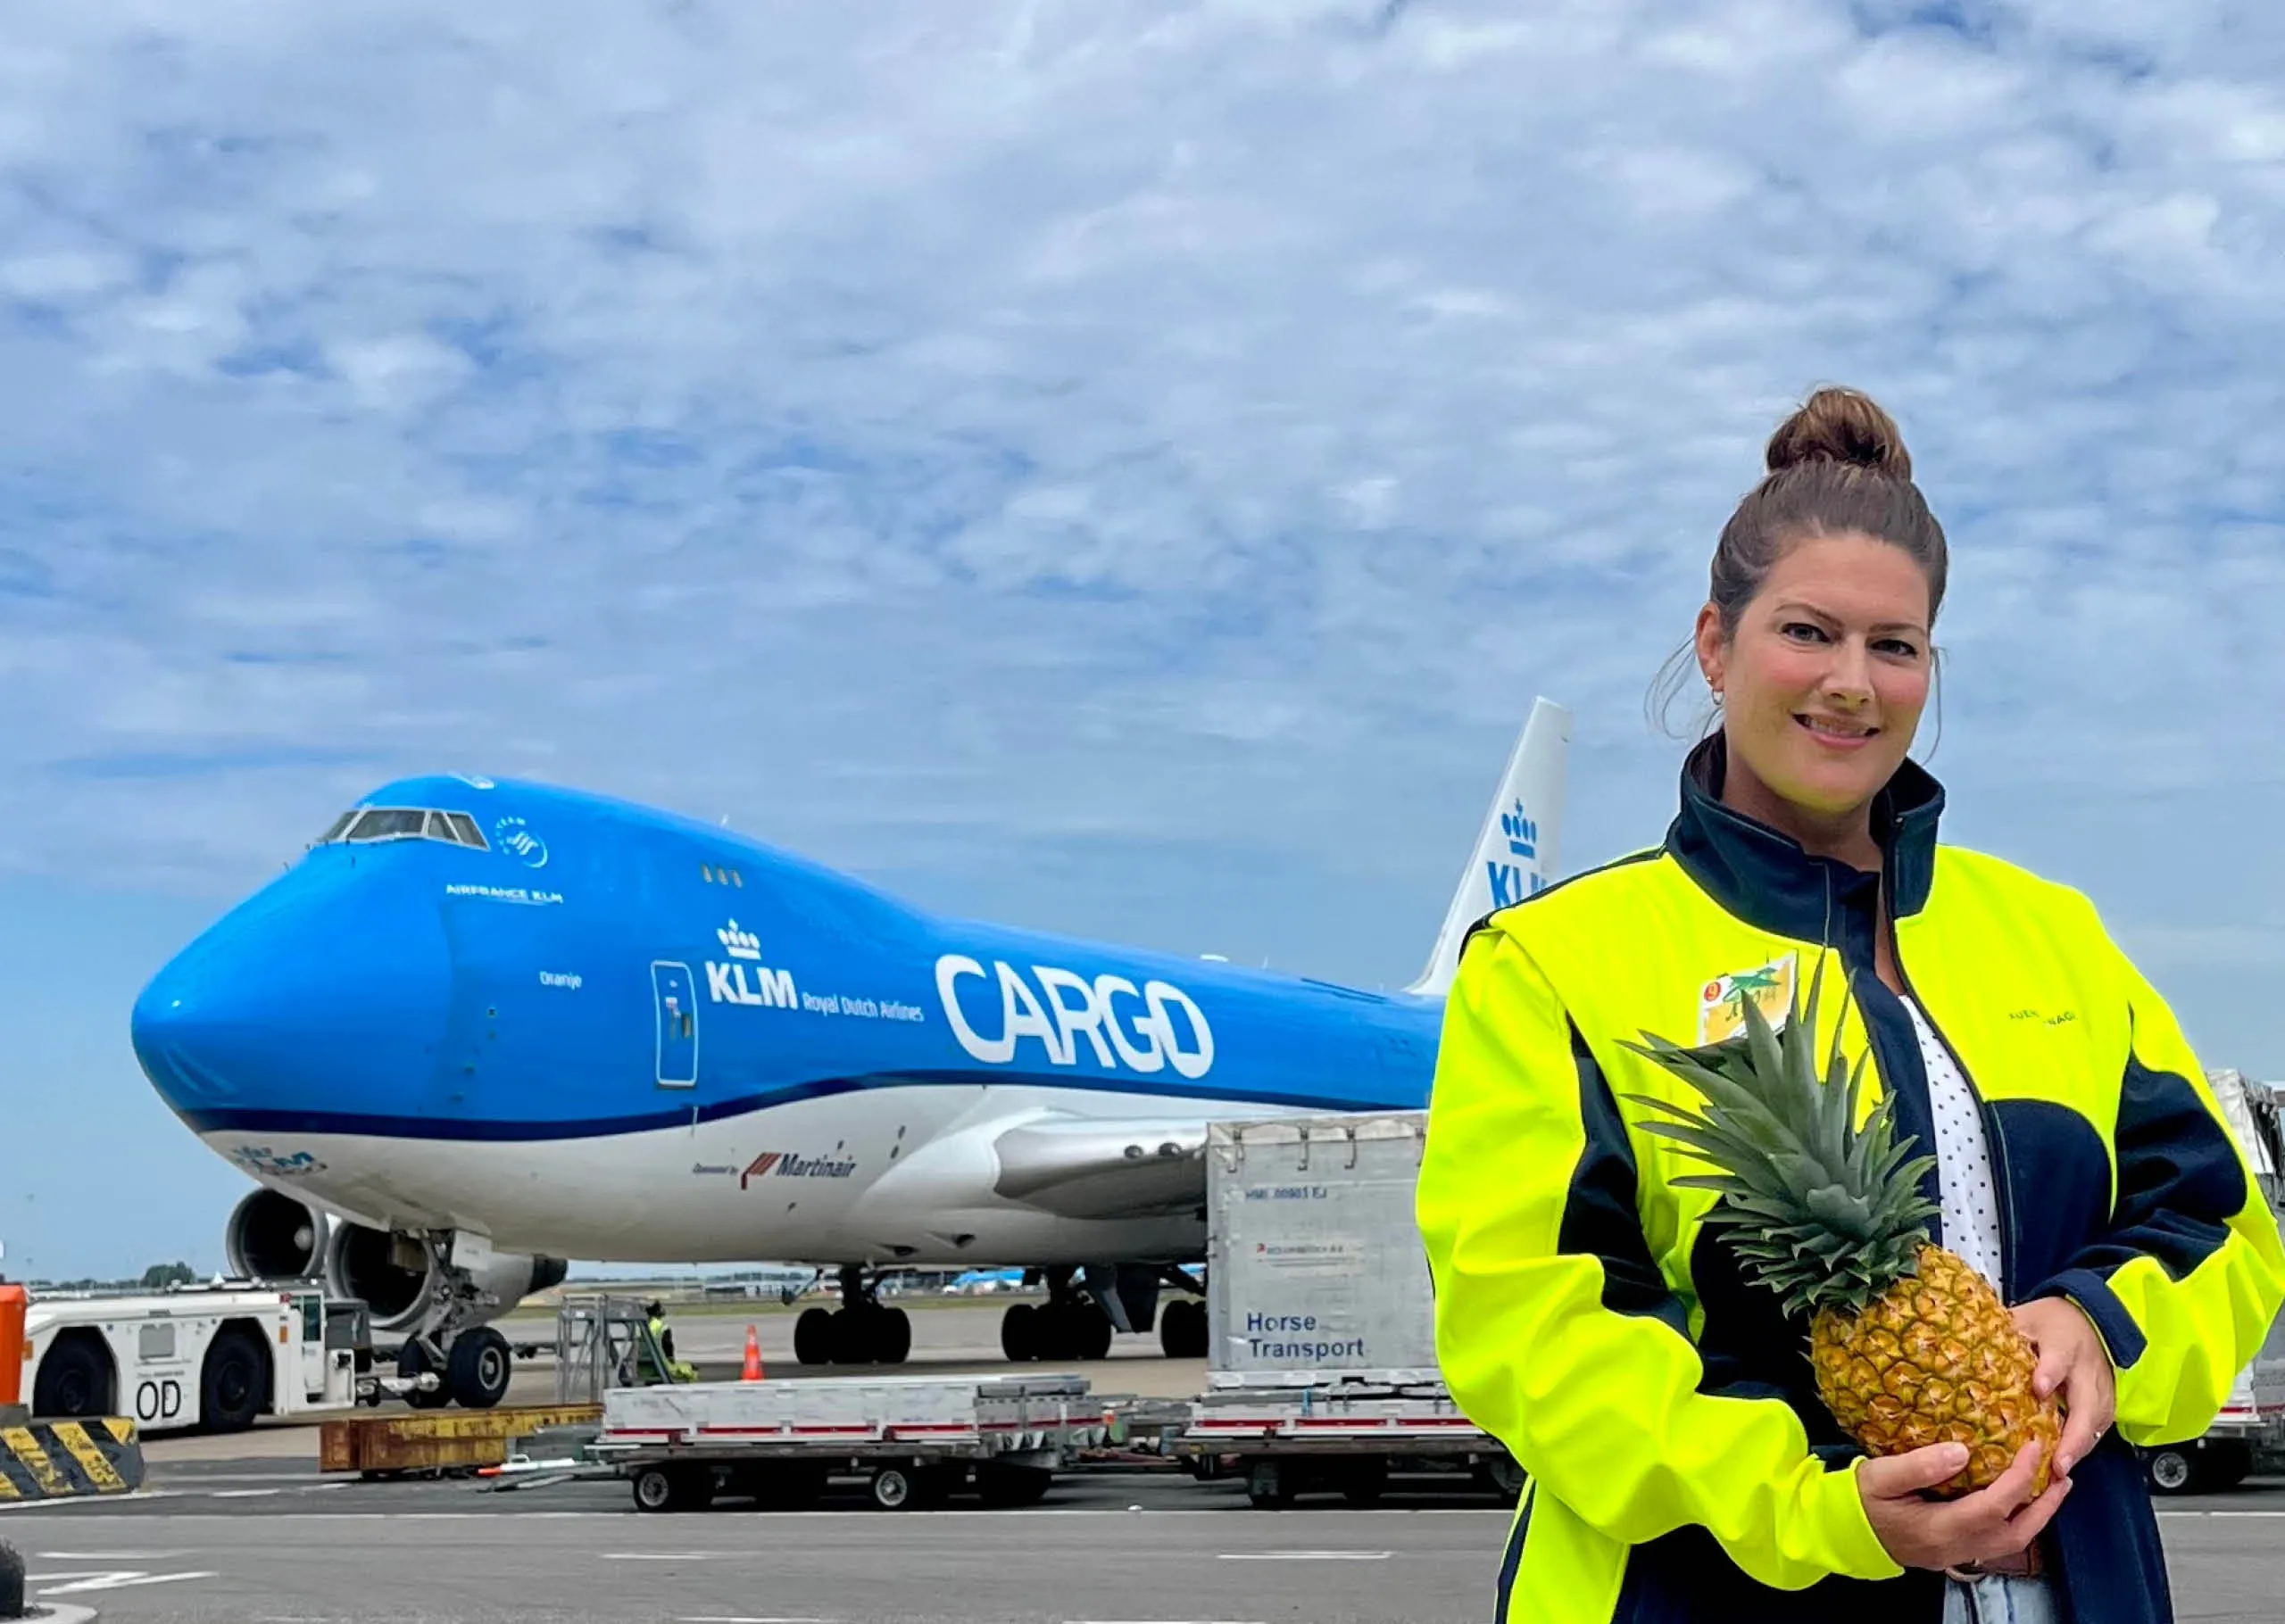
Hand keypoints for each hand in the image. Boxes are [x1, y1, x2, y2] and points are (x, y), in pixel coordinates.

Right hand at [1859, 1441, 2071, 1572]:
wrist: (1842, 1532)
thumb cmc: (1859, 1501)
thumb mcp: (1879, 1477)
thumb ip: (1919, 1465)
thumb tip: (1962, 1450)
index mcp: (1940, 1528)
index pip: (1994, 1505)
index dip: (2020, 1476)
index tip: (2032, 1444)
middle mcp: (1956, 1547)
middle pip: (2017, 1532)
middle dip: (2046, 1504)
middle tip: (2064, 1474)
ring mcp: (1957, 1554)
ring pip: (2013, 1541)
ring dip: (2038, 1515)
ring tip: (2053, 1487)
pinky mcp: (1955, 1551)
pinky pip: (2000, 1541)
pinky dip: (2020, 1520)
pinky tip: (2022, 1501)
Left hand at [2015, 1296, 2116, 1477]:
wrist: (2088, 1322)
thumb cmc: (2048, 1323)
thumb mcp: (2025, 1319)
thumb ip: (2002, 1334)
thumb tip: (1961, 1348)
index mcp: (2063, 1342)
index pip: (2058, 1358)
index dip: (2050, 1373)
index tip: (2039, 1388)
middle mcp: (2086, 1370)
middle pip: (2086, 1404)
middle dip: (2073, 1436)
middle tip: (2058, 1463)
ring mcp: (2100, 1389)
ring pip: (2094, 1423)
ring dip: (2078, 1449)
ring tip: (2056, 1474)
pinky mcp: (2105, 1405)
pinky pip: (2096, 1430)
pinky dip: (2081, 1449)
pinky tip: (2062, 1467)